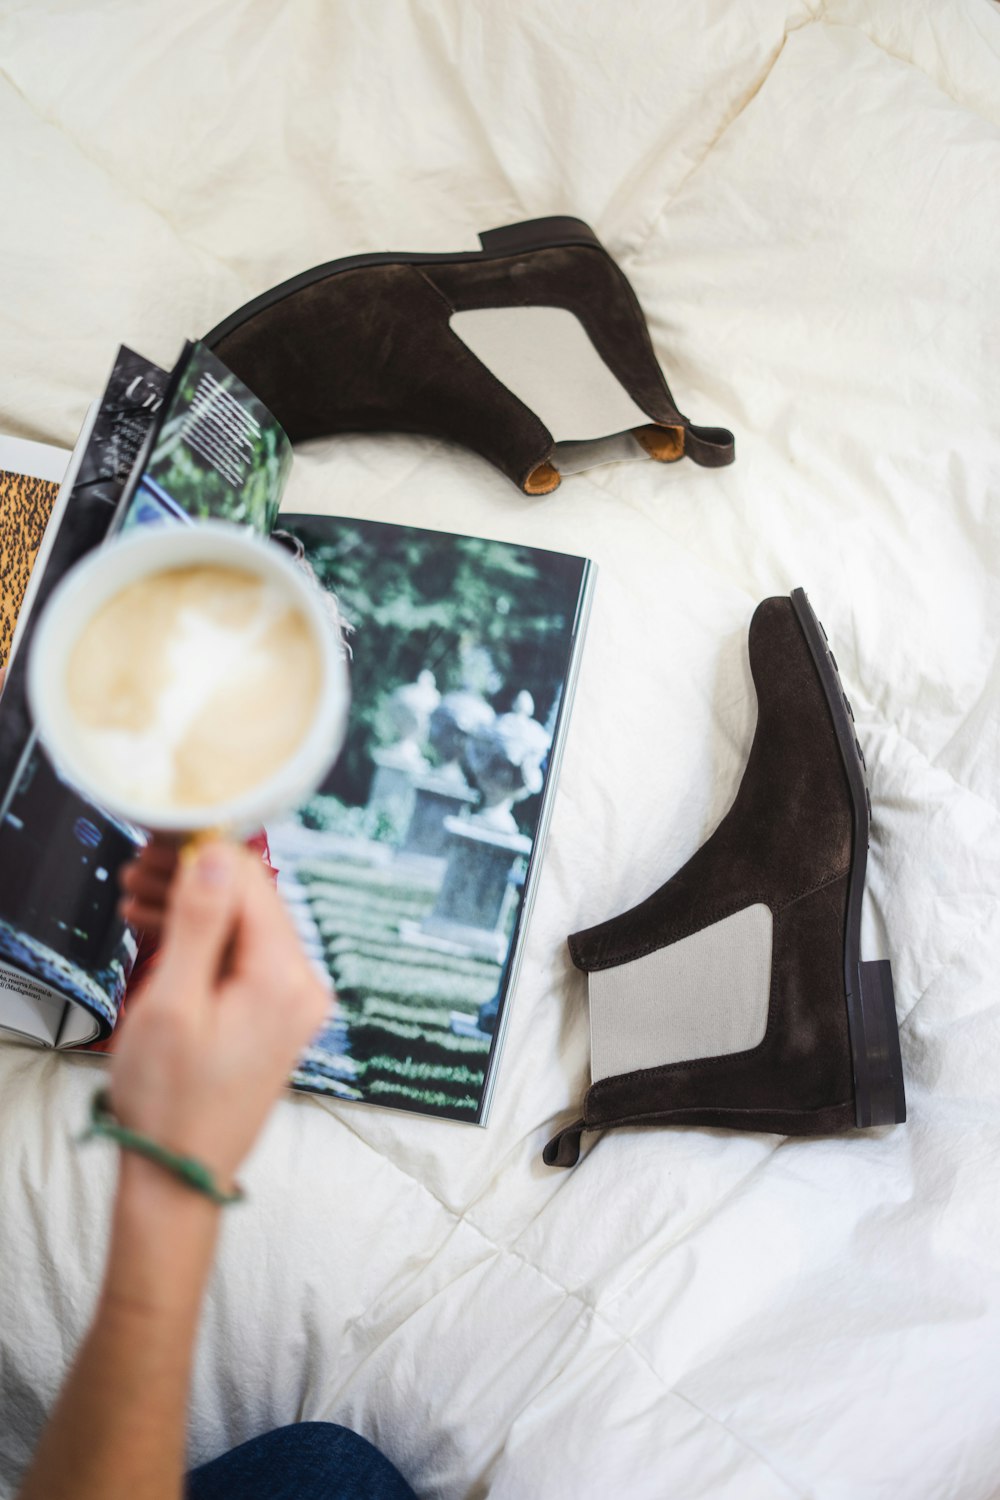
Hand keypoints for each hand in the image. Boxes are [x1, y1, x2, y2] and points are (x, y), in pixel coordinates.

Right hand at [110, 842, 329, 1191]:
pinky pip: (243, 957)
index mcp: (284, 978)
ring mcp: (292, 1001)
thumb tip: (216, 856)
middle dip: (192, 879)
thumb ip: (200, 923)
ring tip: (138, 902)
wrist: (181, 1172)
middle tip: (139, 871)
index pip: (253, 882)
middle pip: (250, 901)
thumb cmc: (172, 1103)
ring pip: (243, 926)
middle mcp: (302, 985)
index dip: (202, 854)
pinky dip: (205, 941)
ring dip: (193, 907)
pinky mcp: (276, 1013)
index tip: (158, 847)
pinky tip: (162, 933)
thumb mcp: (174, 1003)